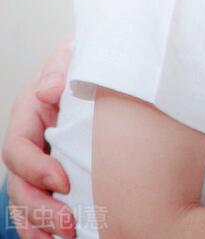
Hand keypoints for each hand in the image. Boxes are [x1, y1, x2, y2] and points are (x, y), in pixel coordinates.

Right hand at [2, 35, 74, 238]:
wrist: (113, 63)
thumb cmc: (91, 59)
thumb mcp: (77, 55)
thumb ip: (62, 68)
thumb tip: (48, 90)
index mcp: (30, 112)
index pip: (19, 147)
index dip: (35, 168)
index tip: (64, 181)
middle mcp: (31, 140)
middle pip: (19, 182)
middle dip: (40, 207)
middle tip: (69, 224)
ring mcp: (42, 159)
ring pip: (26, 200)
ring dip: (41, 223)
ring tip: (66, 237)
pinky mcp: (57, 173)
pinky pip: (40, 205)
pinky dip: (44, 225)